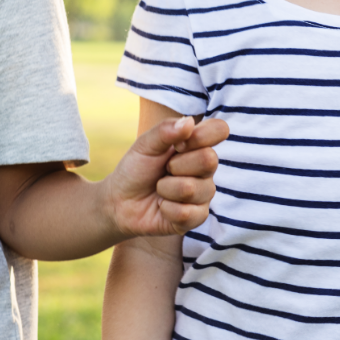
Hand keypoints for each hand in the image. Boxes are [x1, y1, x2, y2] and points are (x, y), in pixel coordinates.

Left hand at [103, 115, 227, 237]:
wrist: (120, 202)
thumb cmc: (136, 169)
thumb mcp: (144, 145)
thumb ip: (165, 131)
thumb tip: (189, 122)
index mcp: (197, 145)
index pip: (219, 130)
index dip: (201, 136)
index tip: (178, 144)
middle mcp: (206, 168)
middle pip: (209, 160)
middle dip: (176, 166)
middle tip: (164, 170)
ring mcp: (204, 193)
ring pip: (193, 189)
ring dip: (166, 189)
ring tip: (160, 190)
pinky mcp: (197, 217)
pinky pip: (188, 213)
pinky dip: (167, 209)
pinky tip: (162, 207)